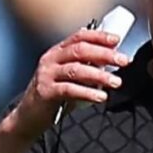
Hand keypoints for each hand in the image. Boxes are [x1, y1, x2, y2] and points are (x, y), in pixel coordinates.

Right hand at [8, 28, 129, 136]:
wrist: (29, 116)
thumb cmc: (53, 95)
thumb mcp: (69, 76)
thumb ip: (86, 67)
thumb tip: (112, 62)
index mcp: (57, 51)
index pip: (79, 36)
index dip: (99, 36)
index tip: (117, 40)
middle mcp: (50, 59)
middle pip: (80, 50)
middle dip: (105, 54)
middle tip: (123, 61)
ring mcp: (46, 75)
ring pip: (76, 70)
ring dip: (100, 75)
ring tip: (116, 82)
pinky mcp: (45, 92)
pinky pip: (70, 90)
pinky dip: (87, 93)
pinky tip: (100, 96)